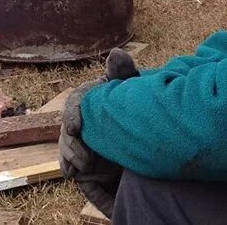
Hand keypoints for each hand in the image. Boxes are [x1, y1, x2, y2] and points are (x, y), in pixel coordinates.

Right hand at [59, 48, 138, 216]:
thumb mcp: (138, 93)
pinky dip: (69, 167)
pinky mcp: (86, 163)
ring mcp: (84, 143)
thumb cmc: (145, 112)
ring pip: (67, 148)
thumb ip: (125, 75)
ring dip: (70, 157)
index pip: (76, 100)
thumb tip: (115, 54)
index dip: (73, 112)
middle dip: (71, 144)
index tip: (75, 126)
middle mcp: (86, 121)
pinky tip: (74, 173)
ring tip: (85, 167)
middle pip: (67, 129)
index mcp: (95, 100)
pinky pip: (71, 165)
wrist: (160, 149)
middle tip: (85, 158)